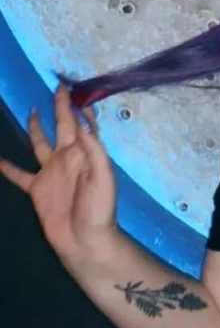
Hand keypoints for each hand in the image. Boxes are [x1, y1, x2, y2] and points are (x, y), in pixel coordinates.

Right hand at [0, 85, 117, 262]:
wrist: (84, 240)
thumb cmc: (99, 209)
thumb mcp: (103, 177)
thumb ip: (93, 150)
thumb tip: (83, 122)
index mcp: (85, 153)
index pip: (83, 123)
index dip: (79, 107)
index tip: (74, 88)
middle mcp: (68, 158)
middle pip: (62, 126)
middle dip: (60, 107)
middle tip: (57, 87)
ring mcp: (51, 172)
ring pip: (40, 143)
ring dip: (36, 127)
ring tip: (30, 109)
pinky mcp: (37, 189)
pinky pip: (19, 175)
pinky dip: (7, 167)